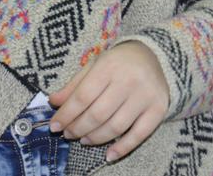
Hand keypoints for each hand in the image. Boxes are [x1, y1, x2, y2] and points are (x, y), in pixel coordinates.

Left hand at [48, 41, 168, 162]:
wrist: (153, 57)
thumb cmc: (116, 63)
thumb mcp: (93, 66)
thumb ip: (74, 85)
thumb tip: (53, 102)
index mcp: (108, 67)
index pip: (83, 96)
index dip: (67, 114)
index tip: (54, 126)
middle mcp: (128, 81)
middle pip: (98, 114)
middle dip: (79, 128)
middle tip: (68, 134)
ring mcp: (145, 97)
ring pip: (116, 126)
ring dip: (96, 138)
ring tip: (83, 140)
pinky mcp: (159, 110)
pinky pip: (140, 135)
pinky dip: (123, 148)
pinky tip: (109, 155)